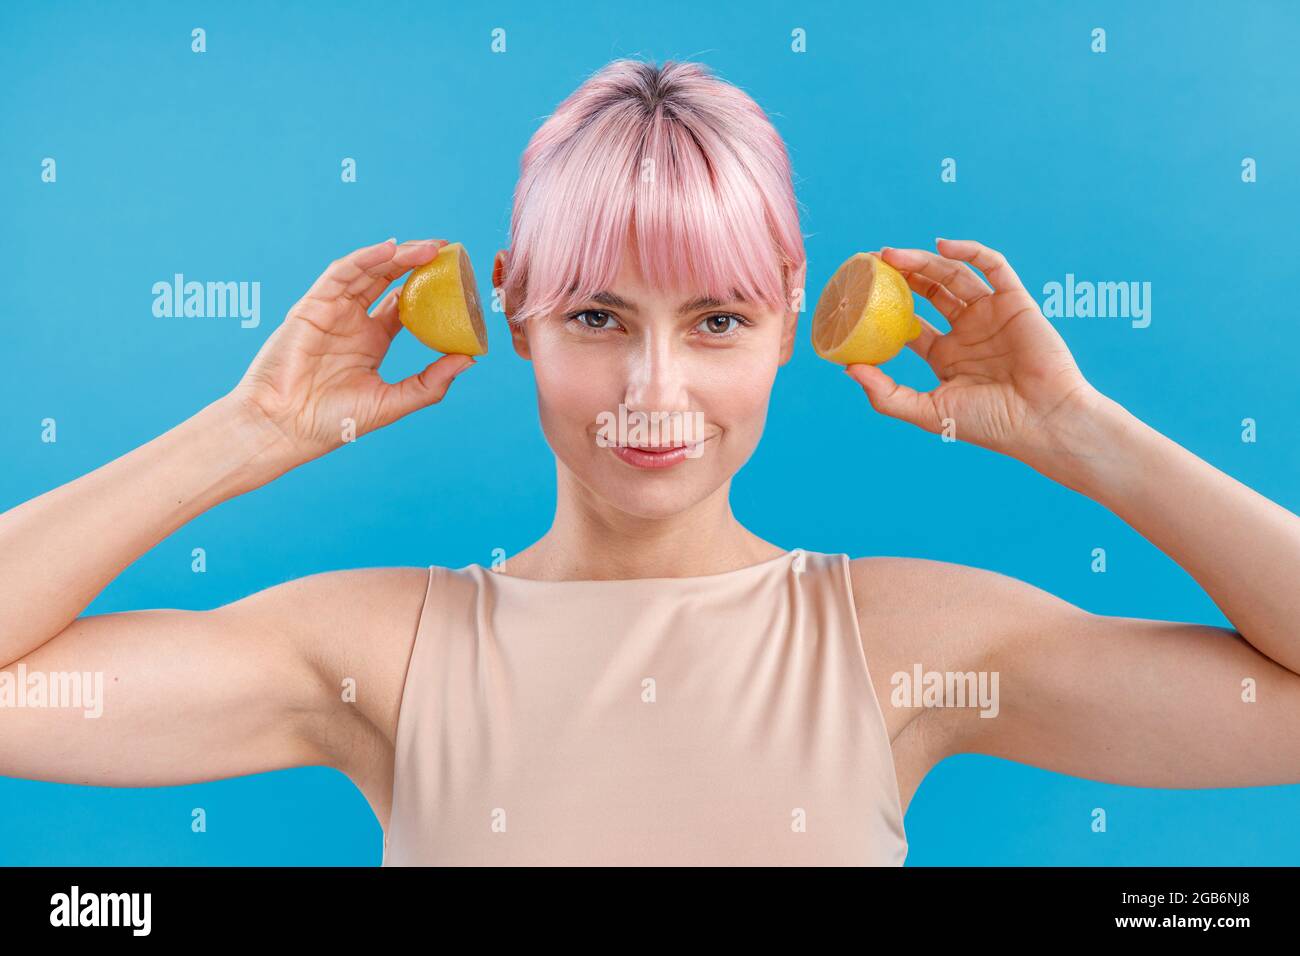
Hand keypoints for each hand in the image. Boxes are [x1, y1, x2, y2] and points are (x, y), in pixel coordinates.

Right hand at [227, 238, 475, 469]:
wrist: (285, 428)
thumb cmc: (333, 422)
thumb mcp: (392, 402)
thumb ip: (430, 383)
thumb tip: (469, 359)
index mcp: (372, 342)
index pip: (405, 305)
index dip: (429, 289)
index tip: (458, 278)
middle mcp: (353, 322)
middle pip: (388, 281)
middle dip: (417, 263)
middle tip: (447, 250)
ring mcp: (332, 311)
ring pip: (369, 272)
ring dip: (398, 256)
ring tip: (430, 248)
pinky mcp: (312, 306)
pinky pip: (341, 274)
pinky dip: (365, 258)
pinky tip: (391, 249)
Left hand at [846, 238, 1099, 460]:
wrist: (1043, 421)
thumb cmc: (990, 424)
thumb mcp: (928, 413)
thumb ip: (887, 395)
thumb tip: (848, 368)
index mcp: (945, 356)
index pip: (910, 323)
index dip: (885, 307)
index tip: (860, 293)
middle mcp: (967, 332)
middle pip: (929, 292)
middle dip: (902, 276)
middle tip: (872, 263)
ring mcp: (991, 315)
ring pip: (953, 276)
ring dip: (923, 262)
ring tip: (891, 255)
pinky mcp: (1016, 302)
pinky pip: (994, 267)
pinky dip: (970, 252)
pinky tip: (941, 247)